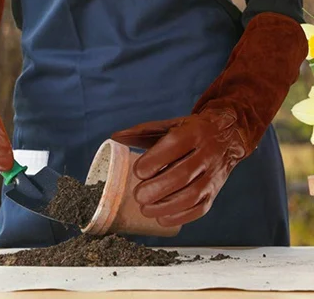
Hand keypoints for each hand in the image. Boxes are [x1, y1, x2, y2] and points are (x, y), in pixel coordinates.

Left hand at [112, 110, 246, 225]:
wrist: (226, 136)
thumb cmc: (190, 131)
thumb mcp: (169, 125)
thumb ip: (142, 132)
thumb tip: (115, 137)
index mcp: (193, 133)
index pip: (174, 146)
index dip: (154, 161)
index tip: (137, 172)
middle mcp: (206, 155)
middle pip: (182, 176)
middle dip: (157, 189)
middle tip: (138, 195)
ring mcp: (213, 176)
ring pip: (192, 196)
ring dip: (166, 206)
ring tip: (145, 209)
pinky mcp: (214, 193)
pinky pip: (200, 209)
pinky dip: (180, 217)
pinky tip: (162, 218)